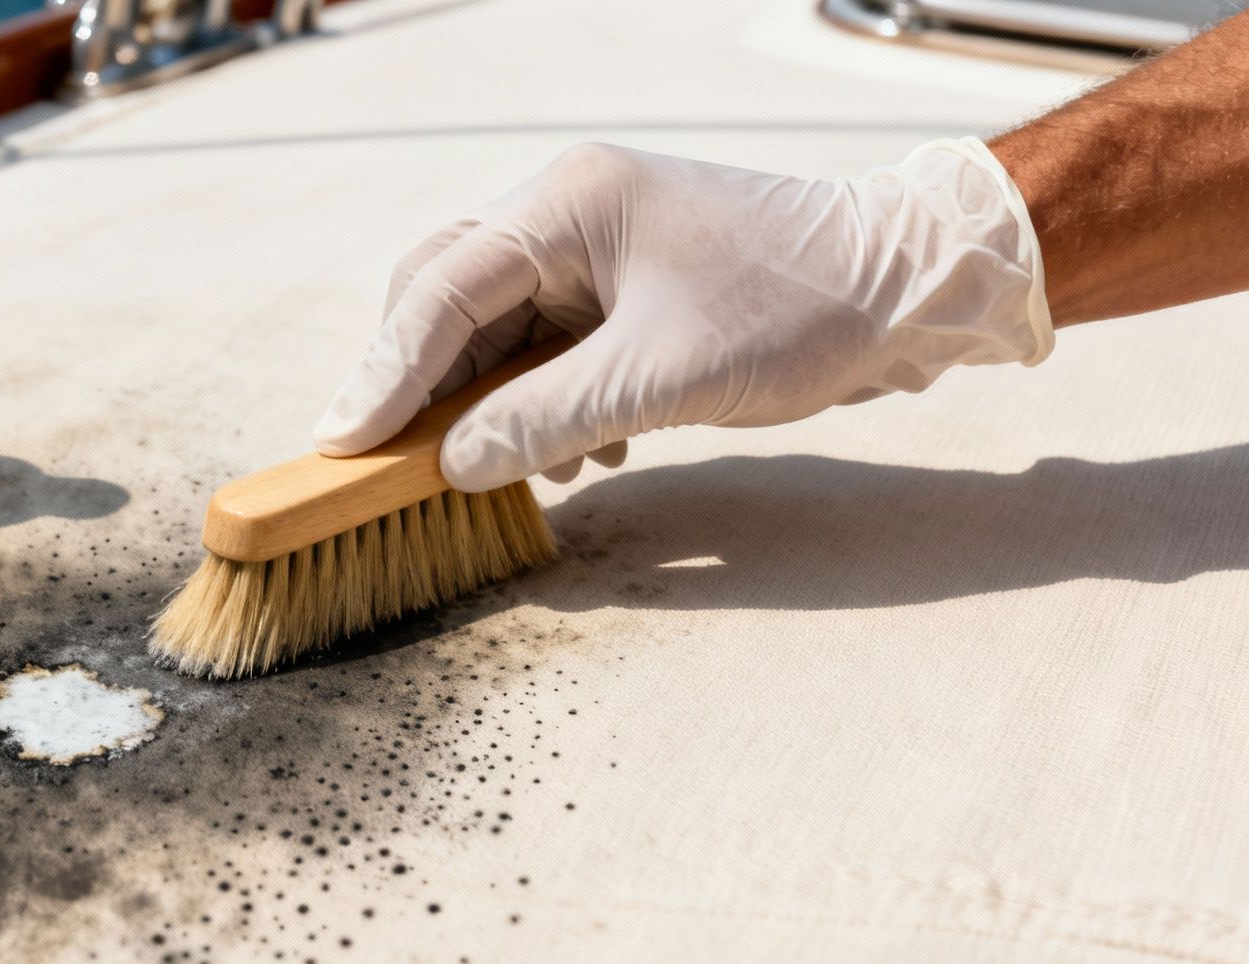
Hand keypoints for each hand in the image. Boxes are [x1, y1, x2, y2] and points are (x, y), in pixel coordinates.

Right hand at [313, 140, 1053, 490]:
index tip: (339, 445)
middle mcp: (566, 214)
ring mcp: (594, 250)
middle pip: (444, 297)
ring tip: (476, 472)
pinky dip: (531, 403)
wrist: (909, 291)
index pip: (439, 291)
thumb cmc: (797, 311)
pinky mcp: (621, 290)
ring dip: (476, 402)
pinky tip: (560, 455)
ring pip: (491, 328)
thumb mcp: (660, 380)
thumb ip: (544, 421)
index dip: (382, 374)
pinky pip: (541, 347)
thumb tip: (454, 465)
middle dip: (412, 384)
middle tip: (375, 461)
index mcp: (566, 205)